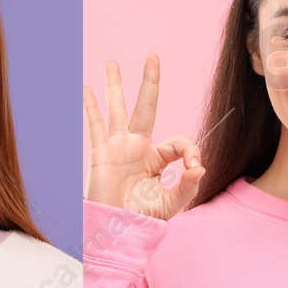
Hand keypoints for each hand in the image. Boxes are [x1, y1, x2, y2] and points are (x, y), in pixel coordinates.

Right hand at [83, 54, 205, 218]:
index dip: (190, 150)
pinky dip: (91, 108)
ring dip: (114, 85)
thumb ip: (187, 187)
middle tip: (152, 55)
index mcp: (157, 158)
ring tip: (112, 62)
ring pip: (118, 109)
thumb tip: (201, 168)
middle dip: (149, 81)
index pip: (178, 142)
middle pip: (146, 106)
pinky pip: (96, 127)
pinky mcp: (102, 154)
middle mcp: (138, 146)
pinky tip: (87, 90)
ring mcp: (118, 148)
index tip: (195, 167)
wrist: (116, 233)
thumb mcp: (171, 204)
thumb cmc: (142, 220)